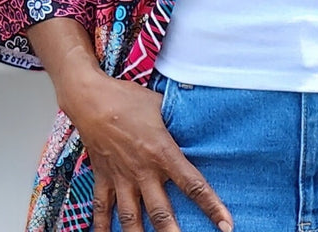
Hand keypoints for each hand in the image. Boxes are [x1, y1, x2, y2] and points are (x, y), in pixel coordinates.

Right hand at [63, 69, 232, 231]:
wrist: (92, 100)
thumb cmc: (128, 98)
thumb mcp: (162, 105)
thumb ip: (178, 120)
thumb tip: (196, 120)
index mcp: (163, 153)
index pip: (193, 185)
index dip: (212, 206)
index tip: (225, 225)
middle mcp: (143, 171)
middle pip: (161, 213)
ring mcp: (121, 179)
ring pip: (131, 219)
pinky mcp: (103, 179)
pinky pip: (101, 210)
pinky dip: (102, 228)